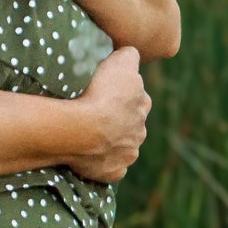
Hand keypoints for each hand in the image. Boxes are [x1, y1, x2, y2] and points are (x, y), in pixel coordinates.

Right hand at [70, 47, 150, 182]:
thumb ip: (130, 56)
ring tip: (88, 135)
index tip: (108, 93)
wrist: (84, 130)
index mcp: (142, 106)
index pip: (139, 98)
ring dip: (110, 142)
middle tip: (95, 114)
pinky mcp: (114, 172)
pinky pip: (111, 168)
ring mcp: (128, 154)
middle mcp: (140, 132)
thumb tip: (132, 55)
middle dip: (118, 121)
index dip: (124, 95)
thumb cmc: (102, 94)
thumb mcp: (121, 61)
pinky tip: (89, 157)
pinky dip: (103, 163)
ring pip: (121, 147)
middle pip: (131, 125)